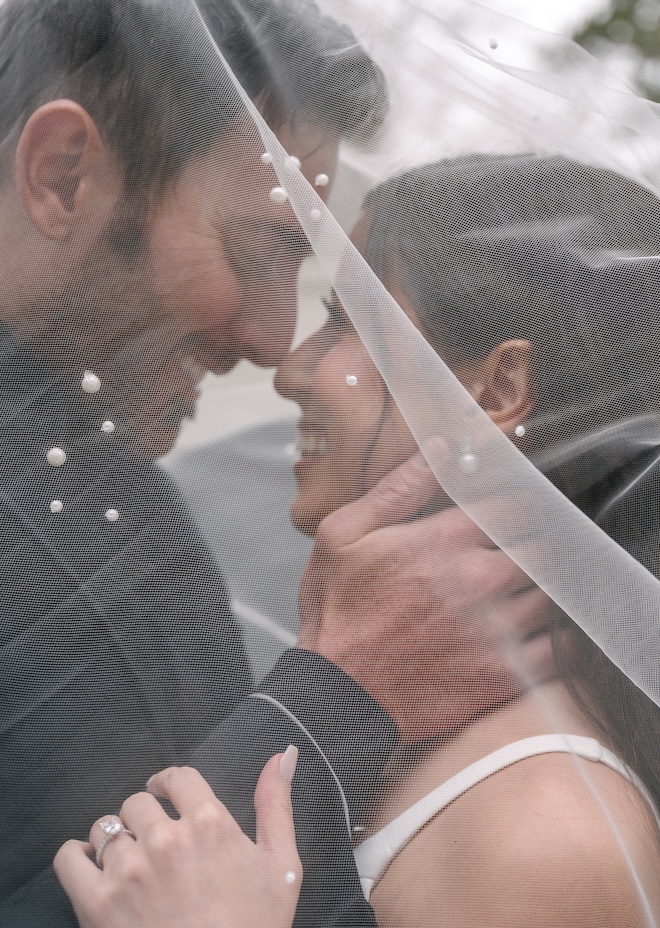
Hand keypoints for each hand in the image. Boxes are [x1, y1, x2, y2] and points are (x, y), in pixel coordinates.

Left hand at [54, 748, 301, 927]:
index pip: (176, 777)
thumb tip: (283, 753)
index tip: (167, 796)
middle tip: (156, 847)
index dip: (171, 785)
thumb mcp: (282, 866)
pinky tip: (94, 871)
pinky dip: (77, 858)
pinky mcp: (97, 903)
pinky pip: (69, 858)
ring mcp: (128, 870)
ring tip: (130, 866)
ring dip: (117, 843)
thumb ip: (276, 804)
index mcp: (209, 822)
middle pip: (138, 802)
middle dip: (146, 819)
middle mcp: (165, 838)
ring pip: (107, 828)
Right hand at [299, 449, 555, 741]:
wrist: (337, 694)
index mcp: (444, 541)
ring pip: (553, 593)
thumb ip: (398, 488)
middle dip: (532, 544)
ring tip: (516, 590)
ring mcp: (496, 630)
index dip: (519, 504)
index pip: (518, 505)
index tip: (510, 512)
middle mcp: (479, 582)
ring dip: (541, 587)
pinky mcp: (503, 674)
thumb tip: (441, 448)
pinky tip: (530, 629)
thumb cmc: (337, 612)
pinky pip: (559, 648)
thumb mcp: (345, 534)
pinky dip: (554, 636)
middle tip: (514, 550)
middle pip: (544, 547)